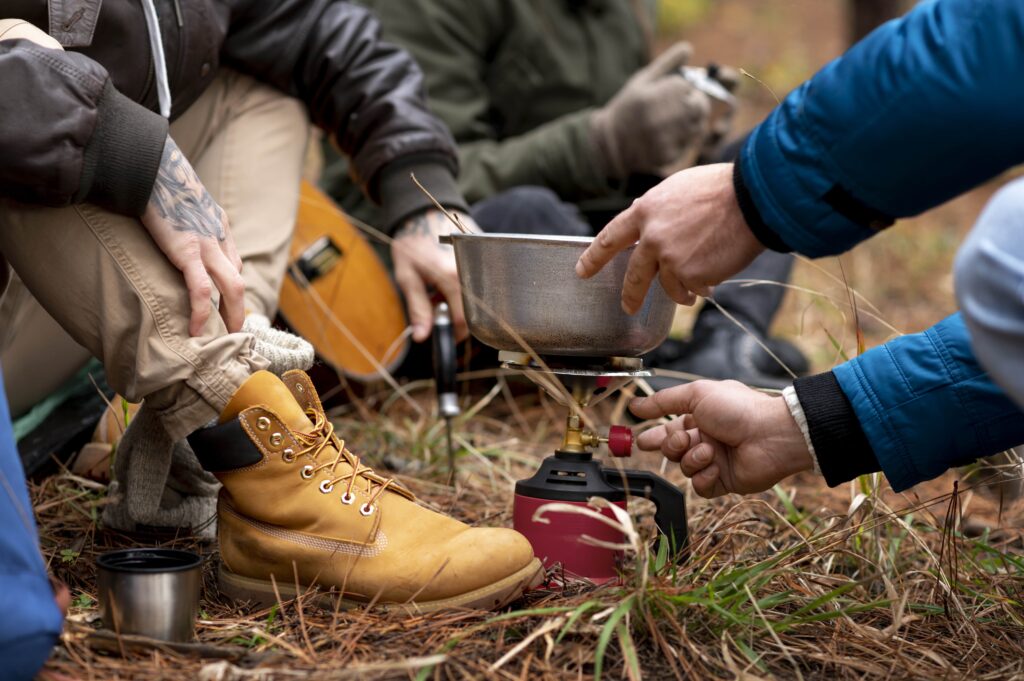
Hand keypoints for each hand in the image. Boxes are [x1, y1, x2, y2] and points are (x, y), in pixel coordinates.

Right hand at [143, 137, 243, 335]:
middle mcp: (219, 236)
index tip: (227, 306)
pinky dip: (203, 312)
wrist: (149, 164)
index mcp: (217, 224)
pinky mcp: (187, 251)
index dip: (231, 287)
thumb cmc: (157, 180)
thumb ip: (185, 220)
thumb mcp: (179, 201)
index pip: (232, 262)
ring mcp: (206, 244)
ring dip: (231, 315)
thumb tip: (171, 231)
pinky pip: (202, 289)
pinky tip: (198, 329)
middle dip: (239, 309)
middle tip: (235, 332)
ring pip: (231, 287)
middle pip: (238, 280)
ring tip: (225, 338)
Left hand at [392, 209, 476, 341]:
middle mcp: (472, 271)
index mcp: (452, 277)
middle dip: (456, 317)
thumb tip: (422, 337)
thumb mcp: (407, 277)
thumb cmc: (412, 244)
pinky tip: (449, 281)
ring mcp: (481, 264)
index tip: (446, 336)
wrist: (423, 213)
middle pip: (474, 311)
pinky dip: (465, 289)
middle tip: (437, 307)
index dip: (455, 333)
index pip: (463, 319)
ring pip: (478, 299)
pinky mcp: (484, 258)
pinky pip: (480, 284)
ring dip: (460, 303)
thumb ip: (417, 309)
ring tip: (439, 291)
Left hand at [576, 163, 763, 313]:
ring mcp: (670, 259)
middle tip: (628, 306)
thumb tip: (643, 220)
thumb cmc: (721, 189)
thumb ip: (658, 211)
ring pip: (668, 286)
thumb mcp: (678, 189)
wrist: (752, 199)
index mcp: (646, 211)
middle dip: (630, 295)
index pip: (610, 237)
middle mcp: (652, 237)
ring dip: (682, 288)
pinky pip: (692, 290)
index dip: (594, 256)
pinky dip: (702, 288)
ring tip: (699, 284)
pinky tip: (714, 275)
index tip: (582, 271)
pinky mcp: (690, 275)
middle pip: (633, 275)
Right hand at [590, 42, 710, 178]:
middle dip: (696, 101)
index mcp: (649, 98)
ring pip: (697, 124)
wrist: (611, 145)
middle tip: (688, 102)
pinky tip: (671, 135)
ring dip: (694, 119)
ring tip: (678, 118)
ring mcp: (663, 140)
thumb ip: (666, 64)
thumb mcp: (640, 81)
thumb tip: (688, 47)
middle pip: (697, 105)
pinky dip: (685, 137)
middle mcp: (656, 120)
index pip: (686, 86)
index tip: (679, 90)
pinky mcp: (667, 155)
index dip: (686, 86)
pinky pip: (689, 142)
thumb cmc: (628, 107)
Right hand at [631, 380, 812, 497]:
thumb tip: (635, 405)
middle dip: (672, 446)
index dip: (653, 435)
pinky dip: (705, 477)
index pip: (668, 429)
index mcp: (699, 418)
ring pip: (684, 468)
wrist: (770, 434)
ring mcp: (714, 461)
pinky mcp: (724, 482)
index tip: (641, 441)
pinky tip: (716, 467)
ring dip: (693, 459)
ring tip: (710, 450)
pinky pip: (701, 487)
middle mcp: (705, 439)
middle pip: (671, 450)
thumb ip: (663, 401)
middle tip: (683, 440)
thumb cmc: (738, 409)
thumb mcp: (696, 394)